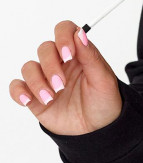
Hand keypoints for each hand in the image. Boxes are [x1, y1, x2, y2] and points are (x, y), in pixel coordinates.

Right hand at [9, 20, 122, 135]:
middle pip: (44, 49)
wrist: (99, 131)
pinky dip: (19, 91)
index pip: (64, 30)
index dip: (62, 37)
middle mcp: (60, 63)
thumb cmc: (104, 102)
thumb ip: (90, 56)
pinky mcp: (35, 97)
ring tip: (51, 97)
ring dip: (36, 81)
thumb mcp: (104, 80)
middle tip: (61, 85)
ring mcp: (46, 80)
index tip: (68, 54)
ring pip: (29, 67)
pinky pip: (17, 87)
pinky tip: (29, 100)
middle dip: (50, 66)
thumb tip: (79, 34)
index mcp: (78, 54)